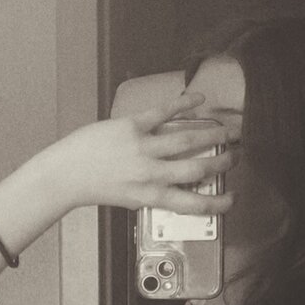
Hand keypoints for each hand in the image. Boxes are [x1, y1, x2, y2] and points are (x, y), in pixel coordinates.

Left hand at [46, 91, 234, 214]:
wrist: (67, 174)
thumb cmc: (95, 187)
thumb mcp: (129, 199)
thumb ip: (153, 194)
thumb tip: (176, 188)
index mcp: (149, 196)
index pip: (191, 204)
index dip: (215, 204)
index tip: (231, 200)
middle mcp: (150, 174)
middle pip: (197, 167)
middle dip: (223, 162)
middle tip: (237, 156)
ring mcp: (142, 148)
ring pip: (187, 139)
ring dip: (212, 134)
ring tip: (229, 130)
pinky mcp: (132, 126)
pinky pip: (164, 113)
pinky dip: (184, 105)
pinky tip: (199, 100)